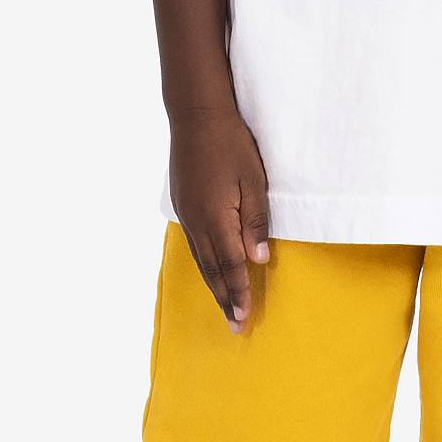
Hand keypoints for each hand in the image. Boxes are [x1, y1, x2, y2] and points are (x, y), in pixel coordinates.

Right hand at [168, 104, 271, 333]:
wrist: (196, 115)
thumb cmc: (232, 144)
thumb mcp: (254, 181)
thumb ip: (256, 222)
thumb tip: (259, 259)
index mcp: (216, 217)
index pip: (231, 266)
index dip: (239, 293)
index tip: (244, 319)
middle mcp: (196, 221)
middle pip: (212, 270)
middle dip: (224, 299)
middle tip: (235, 326)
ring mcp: (186, 213)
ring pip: (200, 259)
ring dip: (213, 285)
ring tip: (223, 307)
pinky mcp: (182, 204)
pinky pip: (194, 243)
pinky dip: (204, 264)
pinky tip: (209, 271)